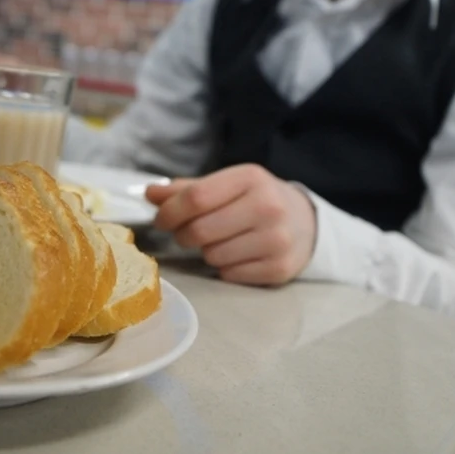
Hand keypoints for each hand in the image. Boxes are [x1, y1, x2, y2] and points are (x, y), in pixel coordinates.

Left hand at [146, 165, 316, 285]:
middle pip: (200, 230)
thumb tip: (149, 194)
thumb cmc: (255, 200)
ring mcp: (277, 240)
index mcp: (250, 178)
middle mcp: (268, 206)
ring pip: (212, 256)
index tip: (161, 220)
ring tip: (220, 241)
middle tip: (188, 233)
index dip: (169, 212)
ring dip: (206, 252)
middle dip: (184, 235)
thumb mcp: (227, 185)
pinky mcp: (280, 268)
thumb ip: (187, 190)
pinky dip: (225, 268)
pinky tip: (238, 255)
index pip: (196, 197)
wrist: (304, 222)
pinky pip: (229, 275)